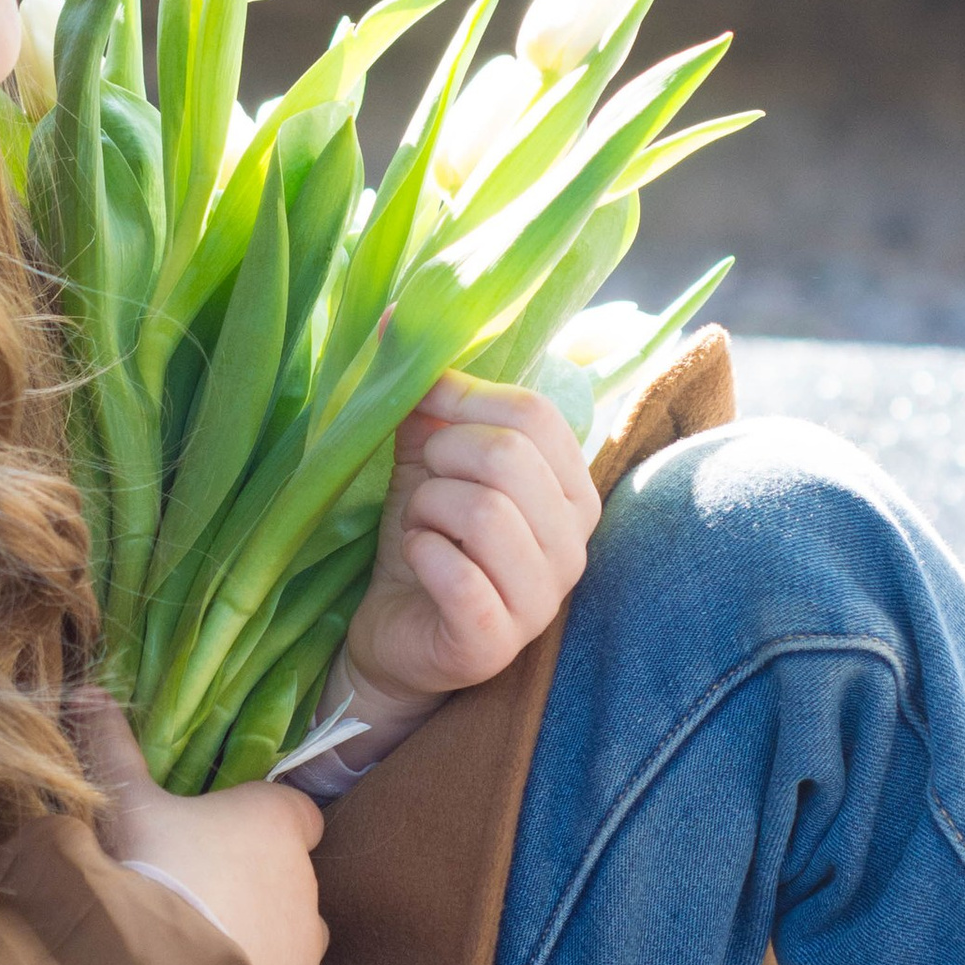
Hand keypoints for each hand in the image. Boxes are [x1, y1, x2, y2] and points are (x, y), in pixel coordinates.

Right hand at [73, 697, 327, 964]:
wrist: (152, 962)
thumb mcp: (126, 801)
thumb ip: (113, 746)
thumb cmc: (148, 864)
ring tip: (205, 950)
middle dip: (256, 888)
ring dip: (265, 940)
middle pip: (290, 878)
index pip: (297, 814)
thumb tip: (85, 690)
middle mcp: (308, 877)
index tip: (227, 840)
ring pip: (295, 935)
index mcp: (278, 819)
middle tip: (199, 901)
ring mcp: (308, 940)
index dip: (265, 825)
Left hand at [341, 375, 597, 706]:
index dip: (465, 397)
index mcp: (571, 491)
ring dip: (427, 506)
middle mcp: (572, 546)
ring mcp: (542, 599)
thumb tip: (391, 322)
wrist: (395, 629)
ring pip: (484, 513)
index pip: (536, 414)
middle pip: (510, 457)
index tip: (422, 407)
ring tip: (420, 524)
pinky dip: (420, 551)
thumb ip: (428, 401)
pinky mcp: (496, 641)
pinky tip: (417, 559)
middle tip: (423, 482)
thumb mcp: (430, 461)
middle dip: (442, 455)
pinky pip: (458, 575)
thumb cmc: (426, 538)